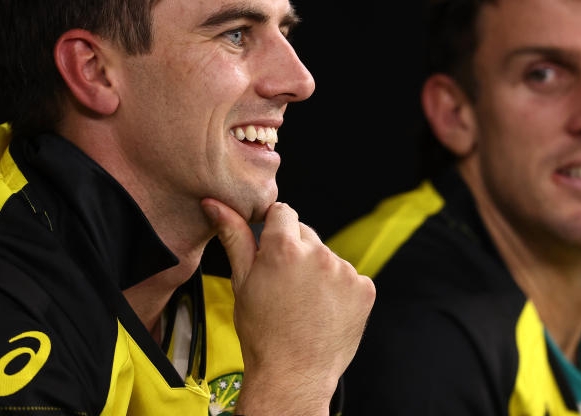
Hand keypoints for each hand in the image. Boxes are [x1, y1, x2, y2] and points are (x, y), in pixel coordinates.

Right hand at [202, 198, 374, 415]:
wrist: (293, 376)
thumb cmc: (262, 333)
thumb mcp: (242, 282)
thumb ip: (234, 236)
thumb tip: (216, 204)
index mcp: (284, 248)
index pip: (283, 212)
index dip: (275, 230)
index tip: (271, 251)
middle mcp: (318, 254)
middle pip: (306, 234)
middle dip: (296, 252)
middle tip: (284, 286)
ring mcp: (345, 271)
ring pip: (327, 257)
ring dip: (318, 271)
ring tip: (304, 303)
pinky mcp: (364, 288)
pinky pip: (349, 277)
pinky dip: (339, 289)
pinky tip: (324, 310)